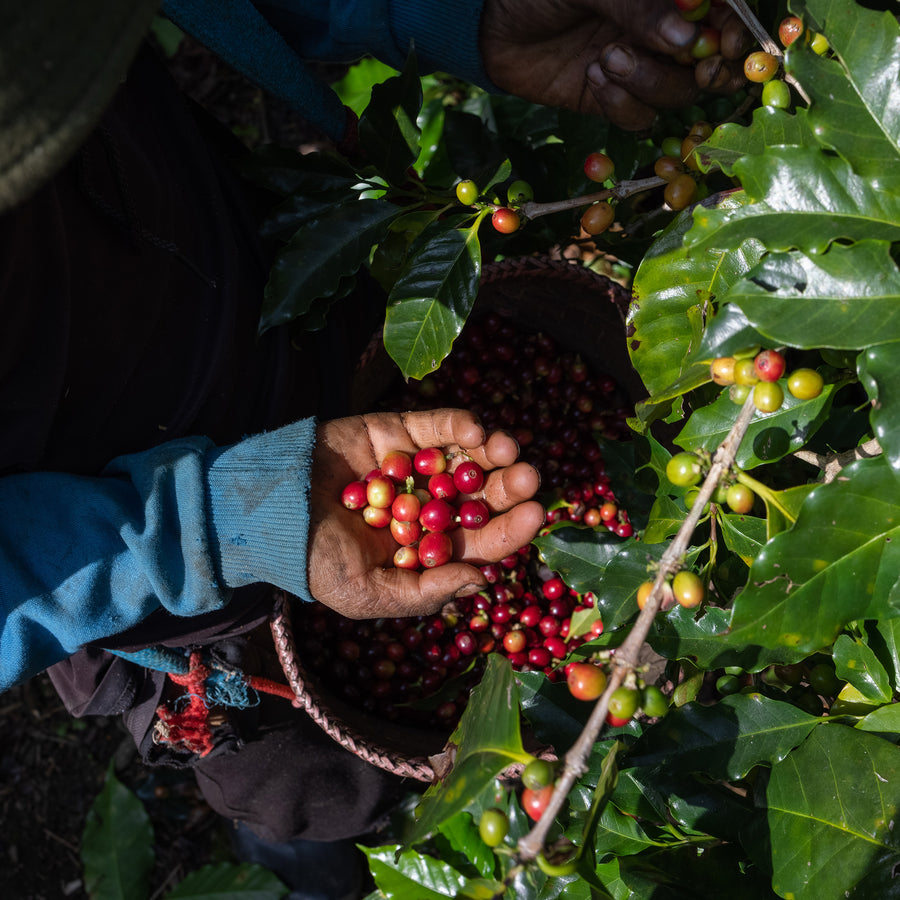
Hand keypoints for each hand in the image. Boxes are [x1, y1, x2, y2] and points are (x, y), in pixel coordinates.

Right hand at [307, 409, 543, 618]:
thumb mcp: (366, 593)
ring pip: (465, 458)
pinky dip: (458, 426)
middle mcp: (428, 507)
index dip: (509, 529)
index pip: (478, 541)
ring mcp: (414, 468)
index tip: (535, 514)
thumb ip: (424, 590)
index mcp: (427, 549)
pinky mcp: (396, 433)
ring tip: (507, 448)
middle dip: (507, 487)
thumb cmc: (313, 561)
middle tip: (528, 478)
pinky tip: (475, 430)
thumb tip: (482, 581)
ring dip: (492, 451)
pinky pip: (435, 427)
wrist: (264, 512)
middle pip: (480, 496)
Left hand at [481, 0, 750, 129]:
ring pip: (676, 92)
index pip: (725, 12)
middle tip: (695, 64)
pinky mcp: (613, 101)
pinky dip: (621, 104)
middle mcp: (663, 31)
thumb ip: (638, 6)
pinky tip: (593, 77)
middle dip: (707, 67)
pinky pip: (638, 118)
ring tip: (608, 57)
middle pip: (712, 61)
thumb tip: (686, 36)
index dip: (735, 29)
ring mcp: (640, 67)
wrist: (490, 23)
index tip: (726, 39)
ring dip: (649, 80)